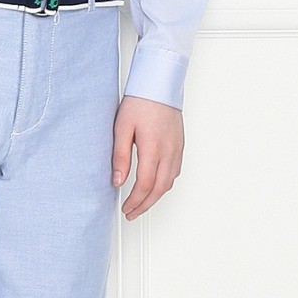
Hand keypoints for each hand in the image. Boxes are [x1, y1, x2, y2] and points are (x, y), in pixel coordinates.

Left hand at [111, 95, 183, 219]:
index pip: (144, 184)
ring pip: (169, 182)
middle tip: (132, 213)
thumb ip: (120, 156)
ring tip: (142, 203)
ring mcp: (177, 148)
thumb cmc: (140, 101)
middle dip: (145, 205)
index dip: (135, 201)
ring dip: (155, 196)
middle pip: (159, 189)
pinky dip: (165, 183)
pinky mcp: (180, 145)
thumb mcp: (122, 128)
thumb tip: (117, 180)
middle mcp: (169, 151)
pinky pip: (175, 171)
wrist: (159, 84)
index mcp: (153, 148)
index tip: (126, 208)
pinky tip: (155, 185)